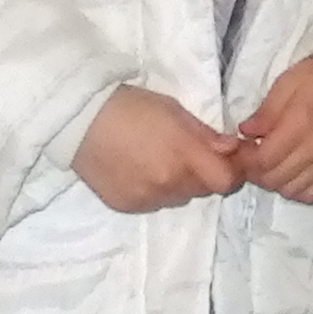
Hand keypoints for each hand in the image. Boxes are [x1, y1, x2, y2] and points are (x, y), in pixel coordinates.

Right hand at [73, 85, 246, 211]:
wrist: (79, 121)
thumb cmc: (130, 106)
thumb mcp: (174, 110)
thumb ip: (206, 135)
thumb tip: (232, 148)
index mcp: (184, 155)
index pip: (227, 181)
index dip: (233, 170)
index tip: (229, 159)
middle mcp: (169, 183)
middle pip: (204, 190)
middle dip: (204, 174)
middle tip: (189, 154)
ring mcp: (147, 199)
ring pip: (180, 198)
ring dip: (179, 184)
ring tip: (160, 160)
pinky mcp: (128, 207)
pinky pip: (155, 203)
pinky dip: (155, 191)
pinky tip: (140, 171)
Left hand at [234, 45, 312, 202]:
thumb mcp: (287, 82)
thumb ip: (265, 112)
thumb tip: (245, 133)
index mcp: (302, 122)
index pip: (264, 159)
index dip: (244, 160)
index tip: (239, 149)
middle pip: (275, 179)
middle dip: (255, 172)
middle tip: (251, 155)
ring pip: (292, 191)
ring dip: (274, 182)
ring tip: (270, 163)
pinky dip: (296, 189)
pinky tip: (290, 173)